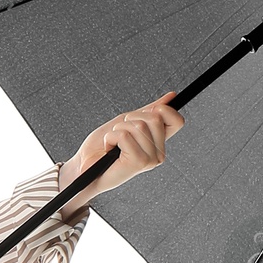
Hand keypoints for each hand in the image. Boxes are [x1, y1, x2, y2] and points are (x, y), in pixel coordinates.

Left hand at [57, 90, 184, 215]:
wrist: (85, 166)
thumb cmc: (102, 147)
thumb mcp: (127, 123)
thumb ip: (148, 111)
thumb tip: (171, 96)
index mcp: (158, 144)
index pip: (177, 121)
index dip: (164, 110)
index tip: (145, 114)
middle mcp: (158, 154)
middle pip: (155, 117)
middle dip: (131, 119)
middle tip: (120, 134)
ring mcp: (150, 160)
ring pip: (138, 125)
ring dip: (118, 129)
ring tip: (113, 143)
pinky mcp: (139, 163)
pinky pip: (124, 135)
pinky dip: (110, 137)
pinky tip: (109, 149)